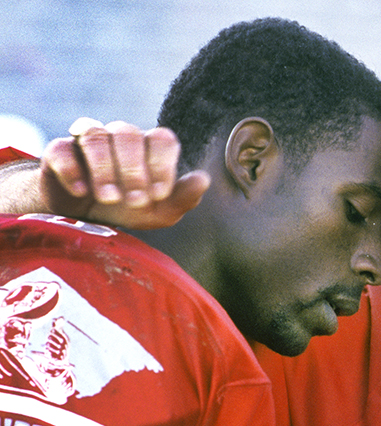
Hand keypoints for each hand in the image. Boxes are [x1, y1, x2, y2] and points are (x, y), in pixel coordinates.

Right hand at [38, 119, 208, 228]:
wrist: (84, 218)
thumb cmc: (128, 208)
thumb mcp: (159, 211)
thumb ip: (183, 197)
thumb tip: (203, 179)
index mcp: (149, 147)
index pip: (162, 139)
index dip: (162, 165)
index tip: (159, 194)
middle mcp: (121, 137)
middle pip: (129, 134)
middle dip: (134, 169)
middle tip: (135, 200)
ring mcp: (88, 140)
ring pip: (96, 136)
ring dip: (105, 169)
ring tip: (110, 198)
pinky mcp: (58, 151)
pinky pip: (61, 148)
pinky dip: (72, 169)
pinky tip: (82, 191)